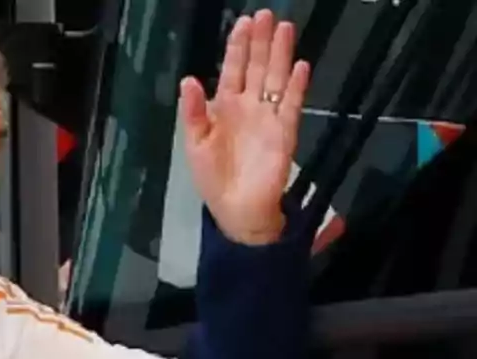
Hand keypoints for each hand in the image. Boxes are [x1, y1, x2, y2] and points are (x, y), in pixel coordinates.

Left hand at [179, 9, 311, 244]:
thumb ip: (193, 113)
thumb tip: (188, 80)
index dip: (237, 47)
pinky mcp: (284, 132)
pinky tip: (299, 67)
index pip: (233, 70)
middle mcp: (248, 106)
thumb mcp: (195, 145)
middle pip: (256, 67)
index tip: (243, 22)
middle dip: (261, 42)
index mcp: (224, 108)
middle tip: (267, 14)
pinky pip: (290, 105)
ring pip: (275, 79)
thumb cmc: (213, 178)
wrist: (237, 209)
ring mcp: (268, 117)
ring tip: (285, 28)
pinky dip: (295, 87)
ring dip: (280, 55)